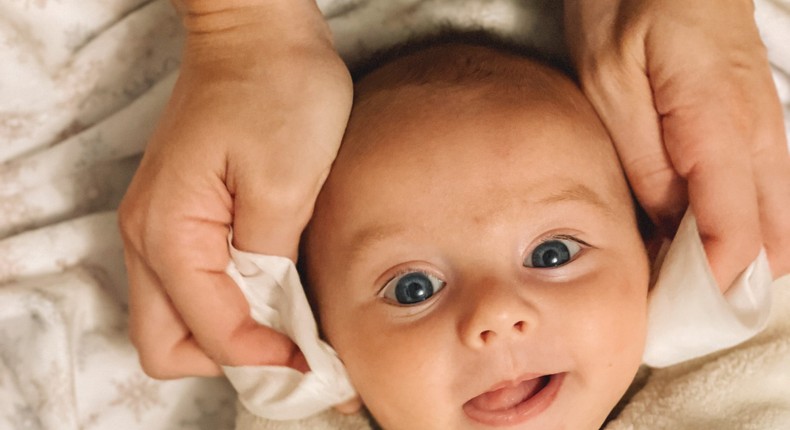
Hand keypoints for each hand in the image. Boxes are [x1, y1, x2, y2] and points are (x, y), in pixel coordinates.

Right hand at [119, 0, 351, 377]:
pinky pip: (193, 286)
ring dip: (230, 337)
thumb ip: (271, 262)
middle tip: (295, 352)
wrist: (256, 29)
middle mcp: (148, 238)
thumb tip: (273, 319)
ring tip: (291, 326)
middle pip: (168, 345)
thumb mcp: (286, 182)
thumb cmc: (275, 87)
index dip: (263, 358)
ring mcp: (159, 228)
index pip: (208, 333)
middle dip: (231, 361)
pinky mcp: (182, 217)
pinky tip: (278, 292)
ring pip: (177, 321)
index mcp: (167, 232)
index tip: (315, 360)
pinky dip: (231, 305)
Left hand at [565, 0, 789, 288]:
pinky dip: (738, 221)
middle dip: (728, 281)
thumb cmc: (629, 3)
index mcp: (723, 131)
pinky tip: (694, 228)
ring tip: (679, 274)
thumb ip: (644, 163)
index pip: (737, 239)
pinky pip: (763, 188)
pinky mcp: (754, 118)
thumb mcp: (611, 85)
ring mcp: (766, 125)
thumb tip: (668, 229)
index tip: (668, 311)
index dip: (708, 287)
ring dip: (737, 254)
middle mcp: (761, 135)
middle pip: (772, 239)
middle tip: (674, 301)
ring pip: (775, 217)